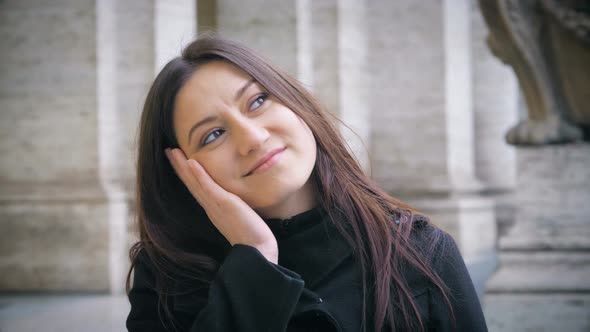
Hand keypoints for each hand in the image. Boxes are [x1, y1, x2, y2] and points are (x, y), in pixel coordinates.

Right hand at [165, 148, 277, 263]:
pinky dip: (198, 175)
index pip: (197, 188)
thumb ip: (235, 210)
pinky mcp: (224, 204)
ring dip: (182, 166)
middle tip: (168, 151)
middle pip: (191, 183)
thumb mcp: (240, 218)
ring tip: (172, 151)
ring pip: (194, 182)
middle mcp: (211, 207)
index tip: (178, 160)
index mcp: (213, 209)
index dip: (187, 174)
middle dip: (179, 167)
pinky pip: (208, 187)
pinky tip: (190, 162)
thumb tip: (237, 205)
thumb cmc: (252, 237)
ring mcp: (215, 205)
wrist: (257, 251)